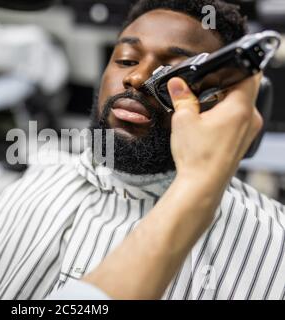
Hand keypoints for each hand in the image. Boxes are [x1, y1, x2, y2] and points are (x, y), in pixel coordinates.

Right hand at [168, 74, 262, 189]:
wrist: (202, 185)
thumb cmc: (198, 157)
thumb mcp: (183, 120)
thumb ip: (182, 97)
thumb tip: (177, 84)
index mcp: (240, 108)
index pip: (249, 73)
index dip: (234, 65)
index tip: (219, 66)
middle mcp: (251, 118)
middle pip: (244, 88)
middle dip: (223, 84)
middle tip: (202, 88)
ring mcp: (249, 131)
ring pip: (241, 104)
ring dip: (223, 101)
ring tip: (202, 109)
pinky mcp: (242, 141)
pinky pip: (238, 119)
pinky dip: (225, 116)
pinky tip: (207, 125)